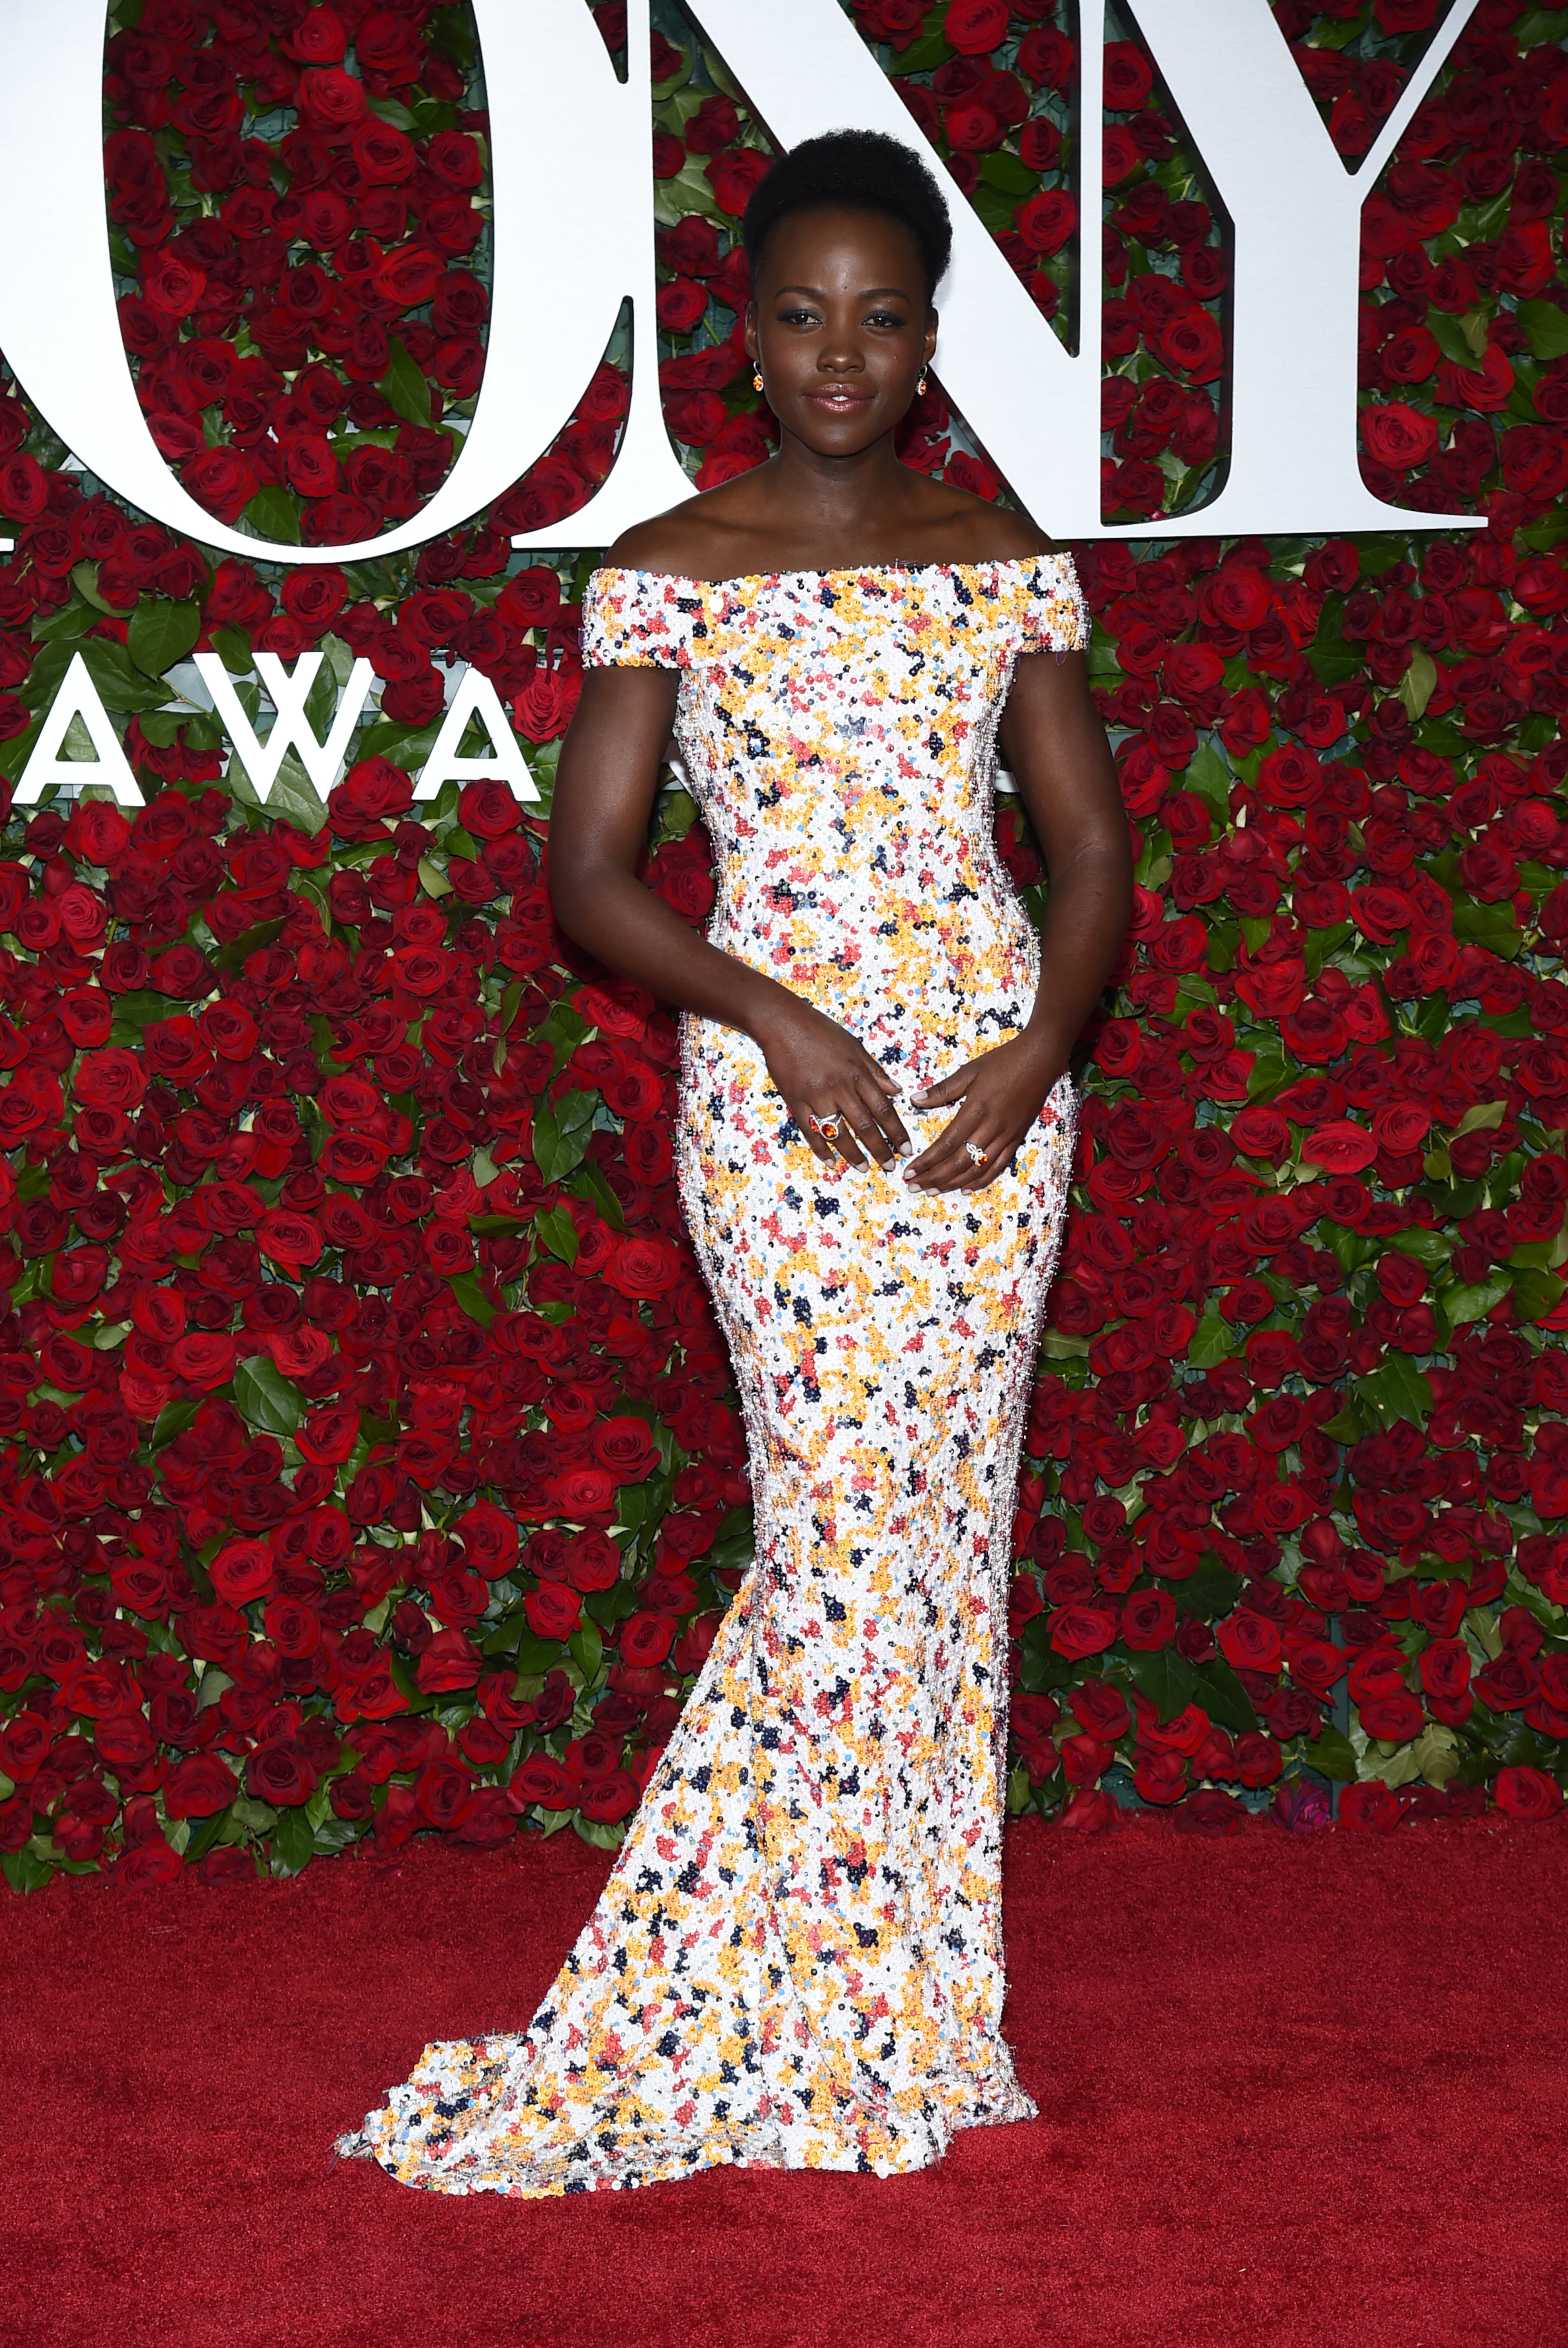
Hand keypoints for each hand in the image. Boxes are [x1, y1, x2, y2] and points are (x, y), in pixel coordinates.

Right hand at [753, 996, 908, 1172]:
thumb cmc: (820, 1031)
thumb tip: (897, 1091)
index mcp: (857, 1073)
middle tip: (890, 1167)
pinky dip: (821, 1148)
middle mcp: (839, 1087)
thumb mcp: (854, 1046)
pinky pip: (810, 1130)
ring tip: (864, 1168)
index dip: (896, 1131)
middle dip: (880, 1149)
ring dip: (853, 1154)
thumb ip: (875, 1072)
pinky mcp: (795, 1100)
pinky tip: (831, 1161)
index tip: (906, 1148)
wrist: (782, 1023)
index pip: (883, 1109)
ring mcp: (816, 1096)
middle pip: (864, 1126)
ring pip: (838, 1132)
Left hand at [903, 1036, 1062, 1191]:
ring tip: (933, 1191)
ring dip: (953, 1183)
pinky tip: (965, 1188)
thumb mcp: (969, 1071)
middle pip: (959, 1162)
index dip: (926, 1161)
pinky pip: (998, 1166)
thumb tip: (915, 1100)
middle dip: (934, 1177)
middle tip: (914, 1186)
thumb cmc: (1004, 1061)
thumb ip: (943, 1090)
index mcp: (976, 1109)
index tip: (909, 1171)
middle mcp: (991, 1127)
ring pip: (977, 1168)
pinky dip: (981, 1180)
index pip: (946, 1143)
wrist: (1041, 1059)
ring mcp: (1006, 1135)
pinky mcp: (1017, 1138)